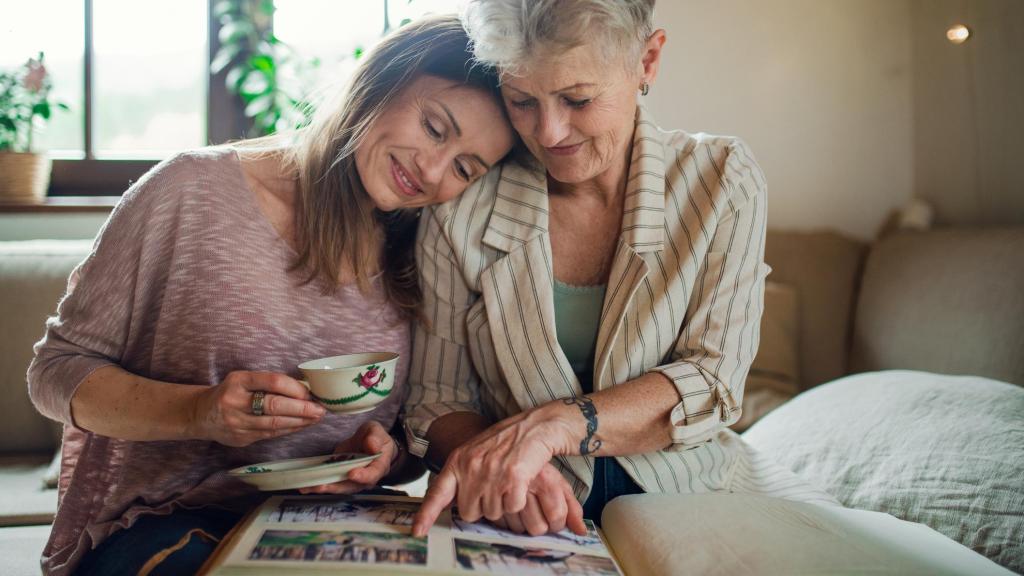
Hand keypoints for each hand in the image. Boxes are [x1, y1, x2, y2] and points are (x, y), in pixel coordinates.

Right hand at [191, 371, 324, 446]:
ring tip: (317, 418)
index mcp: (238, 381)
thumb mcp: (243, 380)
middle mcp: (235, 401)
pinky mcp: (240, 438)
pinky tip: (302, 425)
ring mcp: (236, 422)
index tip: (311, 392)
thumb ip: (268, 383)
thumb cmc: (231, 392)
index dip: (294, 387)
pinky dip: (289, 430)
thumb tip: (305, 388)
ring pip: (274, 424)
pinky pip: (270, 434)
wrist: (201, 414)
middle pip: (274, 405)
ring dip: (300, 422)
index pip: (272, 381)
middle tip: (320, 409)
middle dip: (301, 408)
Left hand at [299, 420, 398, 494]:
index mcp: (379, 466)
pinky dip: (318, 484)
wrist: (369, 442)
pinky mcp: (340, 476)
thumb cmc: (376, 437)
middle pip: (352, 486)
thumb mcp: (377, 431)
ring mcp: (351, 479)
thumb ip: (375, 438)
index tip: (352, 473)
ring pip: (339, 487)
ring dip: (324, 488)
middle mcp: (365, 477)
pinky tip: (304, 486)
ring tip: (309, 487)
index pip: (373, 474)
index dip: (363, 476)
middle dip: (336, 487)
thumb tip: (372, 446)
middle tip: (321, 486)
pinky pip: (330, 482)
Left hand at [412, 407, 580, 536]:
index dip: (426, 514)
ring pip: (493, 513)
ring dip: (503, 504)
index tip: (417, 531)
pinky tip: (520, 483)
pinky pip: (512, 507)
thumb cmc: (507, 440)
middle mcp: (471, 466)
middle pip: (469, 512)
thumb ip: (462, 473)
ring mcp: (492, 472)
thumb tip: (450, 503)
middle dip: (483, 507)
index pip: (438, 492)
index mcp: (458, 460)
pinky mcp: (513, 477)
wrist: (535, 425)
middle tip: (495, 489)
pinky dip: (518, 501)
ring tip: (509, 482)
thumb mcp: (476, 451)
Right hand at [490, 463, 585, 536]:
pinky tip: (506, 507)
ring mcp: (505, 489)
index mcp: (546, 478)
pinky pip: (498, 523)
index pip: (557, 515)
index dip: (558, 524)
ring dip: (520, 525)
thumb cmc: (534, 467)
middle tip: (537, 515)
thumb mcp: (556, 480)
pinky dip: (503, 520)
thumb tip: (582, 532)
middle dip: (540, 527)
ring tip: (520, 508)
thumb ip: (572, 506)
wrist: (504, 444)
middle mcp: (525, 483)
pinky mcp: (487, 493)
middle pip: (538, 527)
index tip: (555, 521)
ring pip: (517, 529)